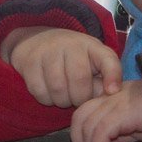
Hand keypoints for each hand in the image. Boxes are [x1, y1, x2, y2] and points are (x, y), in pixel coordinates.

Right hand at [2, 27, 122, 107]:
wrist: (35, 40)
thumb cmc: (71, 58)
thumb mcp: (91, 61)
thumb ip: (103, 78)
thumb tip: (109, 93)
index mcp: (91, 45)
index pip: (107, 58)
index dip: (112, 75)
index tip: (112, 92)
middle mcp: (70, 44)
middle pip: (80, 79)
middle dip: (80, 98)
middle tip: (77, 99)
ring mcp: (48, 50)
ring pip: (58, 88)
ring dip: (62, 101)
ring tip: (63, 97)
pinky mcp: (29, 61)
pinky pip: (40, 91)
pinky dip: (45, 99)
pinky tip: (49, 93)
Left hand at [70, 80, 141, 141]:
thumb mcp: (136, 126)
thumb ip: (118, 135)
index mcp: (111, 97)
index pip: (82, 113)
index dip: (80, 135)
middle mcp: (110, 96)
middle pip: (79, 118)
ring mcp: (115, 102)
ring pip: (87, 127)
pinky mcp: (124, 112)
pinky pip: (101, 133)